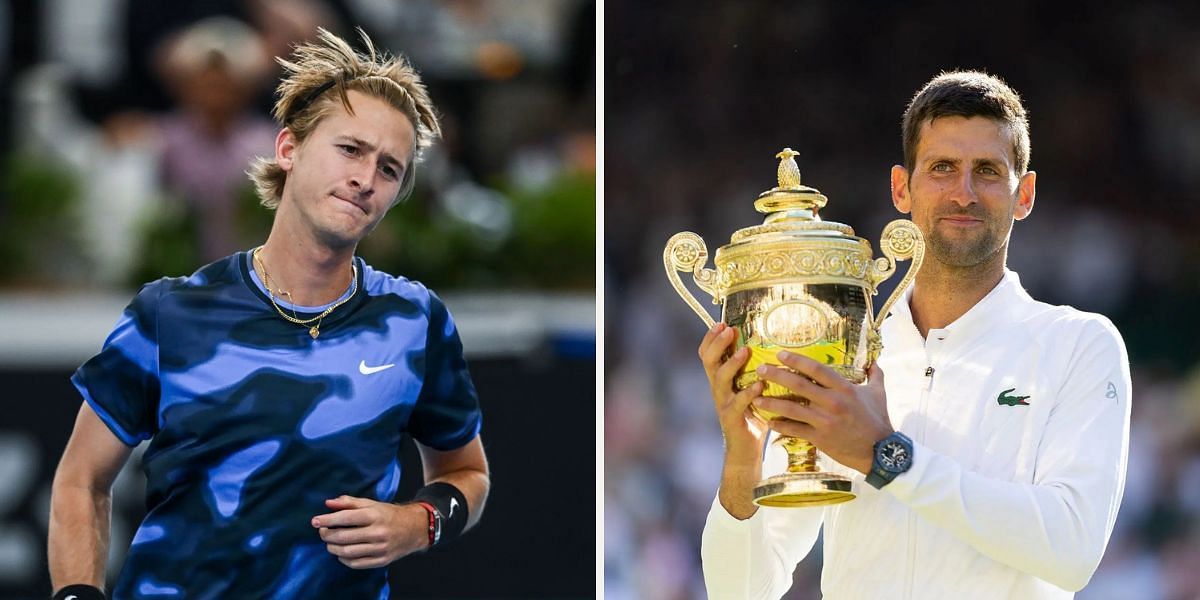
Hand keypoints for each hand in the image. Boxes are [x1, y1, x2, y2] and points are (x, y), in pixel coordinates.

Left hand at [312, 495, 428, 568]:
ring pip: (347, 552)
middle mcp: (378, 532)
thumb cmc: (389, 514)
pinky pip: (356, 563)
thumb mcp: (371, 504)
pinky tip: (341, 553)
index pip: (345, 518)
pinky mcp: (382, 560)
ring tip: (330, 543)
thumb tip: (328, 503)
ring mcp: (380, 548)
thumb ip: (349, 502)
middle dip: (327, 535)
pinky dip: (344, 559)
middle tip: (322, 532)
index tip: (315, 521)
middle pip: (343, 537)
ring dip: (333, 548)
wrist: (415, 528)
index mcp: (374, 515)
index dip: (327, 520)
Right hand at [698, 323, 767, 459]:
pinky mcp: (731, 418)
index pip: (707, 354)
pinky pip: (737, 403)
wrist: (746, 448)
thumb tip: (774, 345)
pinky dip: (747, 393)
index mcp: (721, 379)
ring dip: (731, 364)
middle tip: (728, 330)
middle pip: (708, 361)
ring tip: (744, 352)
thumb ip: (756, 370)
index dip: (710, 338)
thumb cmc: (754, 414)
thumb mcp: (751, 388)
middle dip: (717, 343)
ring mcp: (723, 403)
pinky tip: (759, 385)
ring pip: (720, 379)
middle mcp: (718, 388)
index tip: (721, 323)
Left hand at [753, 351, 891, 473]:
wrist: (880, 452)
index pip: (816, 369)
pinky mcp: (819, 438)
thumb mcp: (879, 394)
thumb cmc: (878, 421)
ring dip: (771, 403)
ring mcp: (824, 421)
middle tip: (760, 369)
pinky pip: (795, 430)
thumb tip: (874, 360)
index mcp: (844, 389)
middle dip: (776, 375)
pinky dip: (780, 426)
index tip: (780, 354)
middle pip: (799, 385)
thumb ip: (875, 375)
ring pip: (792, 409)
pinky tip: (769, 422)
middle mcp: (832, 402)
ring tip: (755, 398)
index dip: (797, 360)